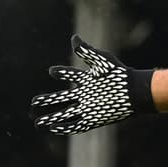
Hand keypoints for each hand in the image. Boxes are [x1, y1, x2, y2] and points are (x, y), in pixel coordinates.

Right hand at [30, 35, 154, 134]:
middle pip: (63, 98)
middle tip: (34, 101)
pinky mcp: (93, 119)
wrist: (133, 92)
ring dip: (51, 118)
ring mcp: (88, 107)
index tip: (52, 71)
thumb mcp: (101, 61)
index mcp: (88, 80)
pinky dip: (64, 128)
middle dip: (48, 100)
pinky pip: (76, 125)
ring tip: (37, 122)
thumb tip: (73, 38)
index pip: (71, 76)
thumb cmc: (119, 74)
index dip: (62, 73)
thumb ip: (86, 51)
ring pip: (65, 114)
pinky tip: (53, 128)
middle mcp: (86, 94)